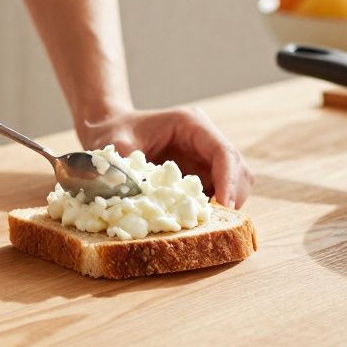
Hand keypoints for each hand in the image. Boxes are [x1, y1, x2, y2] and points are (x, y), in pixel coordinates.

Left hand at [77, 108, 253, 207]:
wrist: (109, 128)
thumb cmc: (114, 131)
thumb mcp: (115, 144)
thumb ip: (125, 166)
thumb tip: (133, 195)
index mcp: (192, 124)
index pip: (223, 152)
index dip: (228, 180)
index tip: (224, 206)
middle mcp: (204, 140)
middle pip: (237, 169)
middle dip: (232, 196)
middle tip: (215, 221)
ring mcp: (204, 158)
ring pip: (233, 183)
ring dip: (224, 204)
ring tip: (202, 222)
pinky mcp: (200, 175)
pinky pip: (217, 193)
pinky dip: (211, 209)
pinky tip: (193, 221)